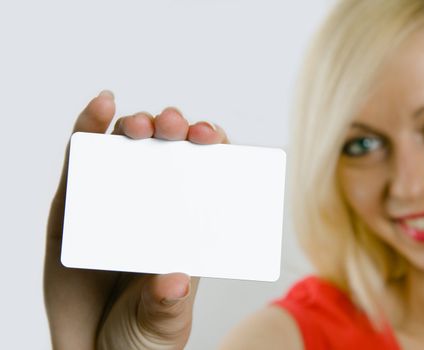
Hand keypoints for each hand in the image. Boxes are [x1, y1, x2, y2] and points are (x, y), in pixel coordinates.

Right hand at [44, 90, 228, 349]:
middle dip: (175, 131)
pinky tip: (100, 107)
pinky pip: (79, 162)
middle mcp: (152, 208)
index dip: (213, 150)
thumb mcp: (162, 323)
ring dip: (135, 126)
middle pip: (168, 155)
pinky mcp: (73, 206)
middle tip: (179, 128)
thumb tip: (174, 279)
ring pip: (126, 151)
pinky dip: (87, 129)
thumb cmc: (137, 338)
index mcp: (184, 227)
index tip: (215, 138)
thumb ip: (167, 304)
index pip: (205, 177)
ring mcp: (113, 202)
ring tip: (142, 126)